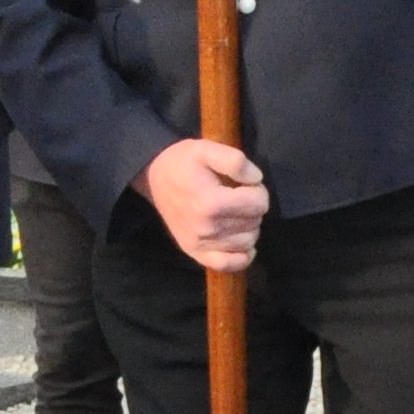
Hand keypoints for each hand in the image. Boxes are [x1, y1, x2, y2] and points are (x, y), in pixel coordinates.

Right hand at [140, 137, 269, 271]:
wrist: (154, 177)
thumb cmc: (183, 162)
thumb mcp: (207, 149)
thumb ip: (235, 160)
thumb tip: (256, 179)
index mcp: (211, 203)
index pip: (259, 203)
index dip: (258, 190)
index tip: (245, 183)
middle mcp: (207, 228)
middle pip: (254, 222)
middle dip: (253, 207)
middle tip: (238, 196)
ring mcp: (201, 244)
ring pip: (247, 242)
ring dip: (248, 227)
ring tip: (234, 213)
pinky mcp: (195, 252)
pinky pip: (229, 264)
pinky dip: (242, 256)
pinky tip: (240, 241)